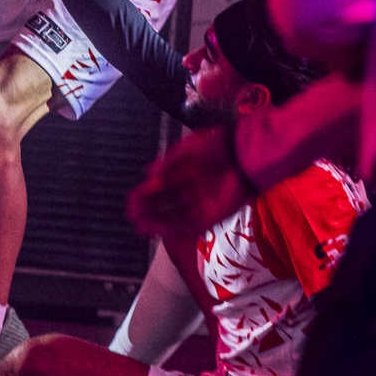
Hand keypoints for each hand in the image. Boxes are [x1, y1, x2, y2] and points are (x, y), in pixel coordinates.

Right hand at [128, 126, 253, 238]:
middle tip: (132, 217)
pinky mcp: (213, 216)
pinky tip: (158, 230)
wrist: (245, 155)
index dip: (145, 195)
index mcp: (185, 172)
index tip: (131, 201)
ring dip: (157, 223)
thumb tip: (148, 172)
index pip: (160, 187)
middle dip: (148, 211)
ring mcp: (202, 204)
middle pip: (166, 204)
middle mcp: (192, 189)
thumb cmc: (218, 146)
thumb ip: (168, 162)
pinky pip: (190, 226)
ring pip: (175, 217)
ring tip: (140, 227)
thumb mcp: (188, 149)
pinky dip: (174, 229)